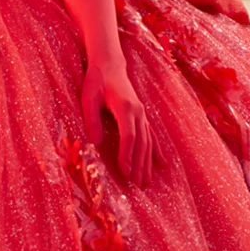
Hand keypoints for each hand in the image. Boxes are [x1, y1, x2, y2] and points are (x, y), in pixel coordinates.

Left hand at [81, 56, 152, 186]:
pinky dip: (156, 151)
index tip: (125, 173)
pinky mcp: (142, 115)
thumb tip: (96, 142)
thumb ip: (91, 119)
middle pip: (141, 143)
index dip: (127, 155)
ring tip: (147, 183)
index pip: (128, 136)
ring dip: (148, 163)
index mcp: (125, 107)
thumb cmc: (96, 80)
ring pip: (148, 142)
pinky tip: (162, 164)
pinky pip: (152, 136)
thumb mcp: (88, 97)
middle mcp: (138, 111)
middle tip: (138, 186)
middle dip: (140, 166)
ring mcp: (142, 114)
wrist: (110, 64)